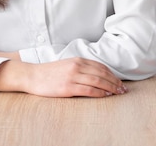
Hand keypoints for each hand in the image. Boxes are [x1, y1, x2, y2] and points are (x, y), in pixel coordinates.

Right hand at [0, 57, 127, 97]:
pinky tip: (105, 95)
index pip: (101, 67)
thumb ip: (81, 68)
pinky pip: (88, 90)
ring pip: (98, 81)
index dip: (112, 74)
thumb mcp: (67, 65)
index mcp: (77, 60)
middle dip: (115, 82)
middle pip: (102, 74)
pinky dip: (99, 93)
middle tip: (123, 89)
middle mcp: (77, 66)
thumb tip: (96, 76)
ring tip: (118, 93)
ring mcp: (72, 76)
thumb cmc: (49, 73)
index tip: (120, 82)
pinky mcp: (68, 87)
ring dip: (111, 88)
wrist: (32, 76)